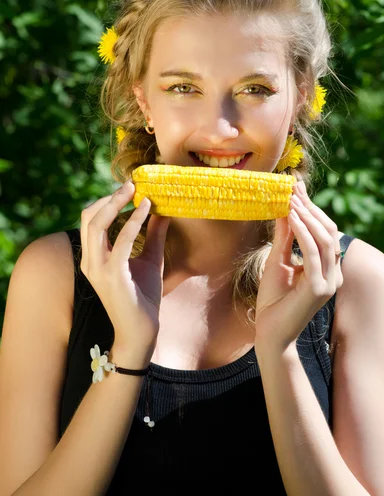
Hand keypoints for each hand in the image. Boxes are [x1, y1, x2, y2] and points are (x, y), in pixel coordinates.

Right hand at [80, 181, 169, 350]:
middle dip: (109, 197)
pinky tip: (147, 208)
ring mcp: (98, 268)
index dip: (107, 200)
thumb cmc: (144, 297)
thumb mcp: (150, 259)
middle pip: (89, 216)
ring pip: (97, 224)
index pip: (91, 220)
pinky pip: (120, 240)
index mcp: (94, 256)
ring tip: (135, 190)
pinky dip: (133, 220)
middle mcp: (90, 260)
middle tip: (131, 184)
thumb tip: (162, 212)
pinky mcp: (111, 275)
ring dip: (115, 203)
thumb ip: (153, 236)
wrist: (142, 331)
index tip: (129, 187)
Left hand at [254, 180, 342, 352]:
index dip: (312, 208)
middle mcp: (333, 274)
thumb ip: (284, 238)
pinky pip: (312, 252)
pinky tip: (290, 216)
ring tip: (290, 198)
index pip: (324, 232)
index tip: (296, 188)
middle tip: (293, 188)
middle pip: (328, 231)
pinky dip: (301, 231)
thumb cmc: (272, 301)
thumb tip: (284, 209)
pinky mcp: (319, 288)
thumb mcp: (277, 261)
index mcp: (326, 269)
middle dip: (310, 207)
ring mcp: (329, 282)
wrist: (269, 333)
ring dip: (306, 215)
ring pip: (324, 239)